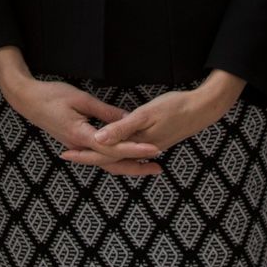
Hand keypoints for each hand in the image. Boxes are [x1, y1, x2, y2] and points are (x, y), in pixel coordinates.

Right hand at [3, 75, 163, 176]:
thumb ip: (106, 112)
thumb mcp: (82, 99)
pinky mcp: (76, 144)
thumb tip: (129, 119)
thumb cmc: (52, 95)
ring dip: (127, 165)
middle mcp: (79, 147)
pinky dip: (115, 159)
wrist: (27, 100)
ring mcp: (77, 147)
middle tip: (159, 167)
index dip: (136, 149)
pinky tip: (127, 158)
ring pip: (105, 163)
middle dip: (137, 166)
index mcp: (81, 135)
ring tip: (149, 166)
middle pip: (112, 163)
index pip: (114, 147)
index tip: (156, 148)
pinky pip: (99, 156)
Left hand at [77, 71, 246, 166]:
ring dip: (102, 157)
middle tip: (67, 154)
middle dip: (89, 157)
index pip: (104, 155)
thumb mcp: (146, 114)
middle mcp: (141, 151)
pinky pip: (129, 152)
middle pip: (110, 159)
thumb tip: (97, 141)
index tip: (64, 153)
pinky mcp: (155, 143)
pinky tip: (114, 146)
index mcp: (135, 146)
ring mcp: (149, 148)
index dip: (83, 153)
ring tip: (85, 153)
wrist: (203, 109)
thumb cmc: (175, 107)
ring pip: (120, 158)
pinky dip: (117, 152)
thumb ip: (121, 129)